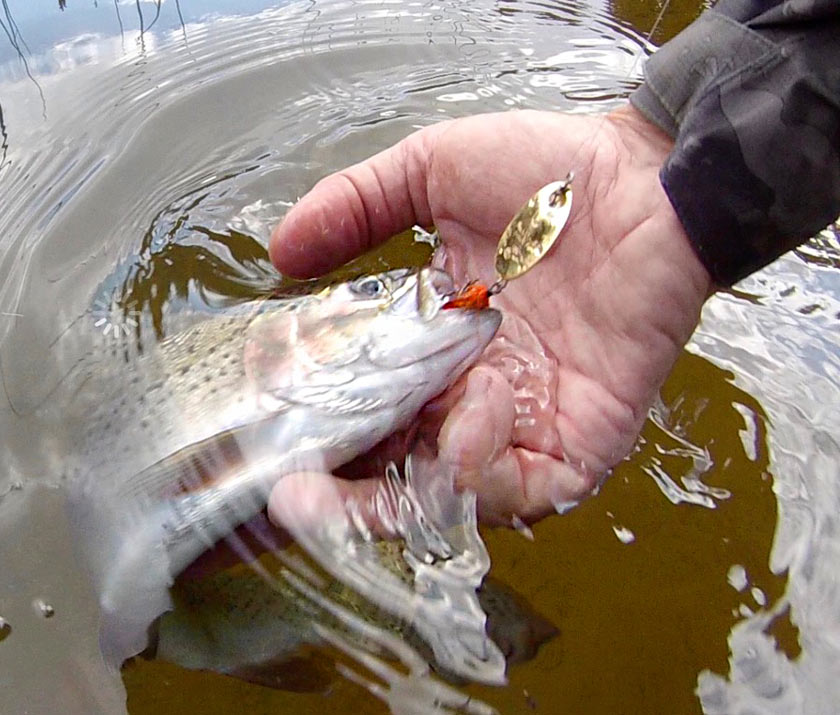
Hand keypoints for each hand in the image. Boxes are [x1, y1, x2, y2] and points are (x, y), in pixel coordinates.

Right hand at [266, 106, 712, 528]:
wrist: (647, 175)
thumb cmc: (546, 174)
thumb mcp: (430, 174)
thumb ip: (354, 207)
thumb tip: (279, 253)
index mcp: (428, 349)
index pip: (360, 416)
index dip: (313, 438)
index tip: (266, 441)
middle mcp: (468, 399)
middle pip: (392, 478)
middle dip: (338, 502)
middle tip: (293, 497)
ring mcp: (522, 425)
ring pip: (450, 500)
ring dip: (407, 487)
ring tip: (393, 437)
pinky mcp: (579, 441)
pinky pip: (524, 491)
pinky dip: (485, 466)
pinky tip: (476, 401)